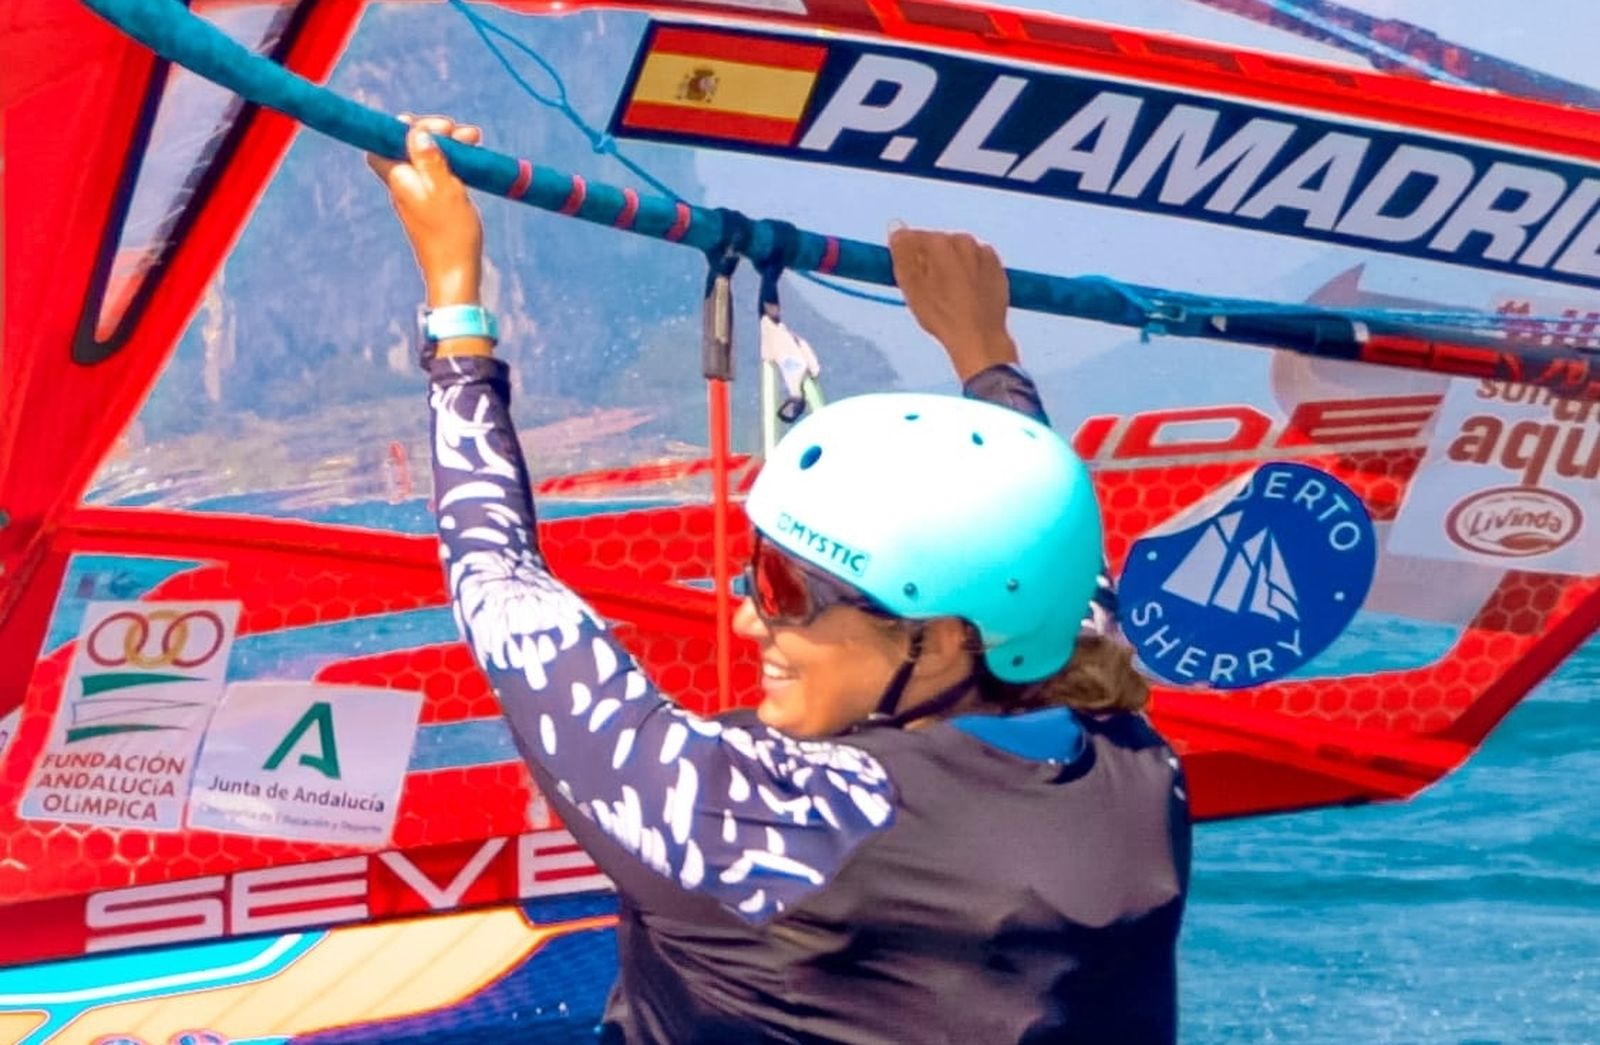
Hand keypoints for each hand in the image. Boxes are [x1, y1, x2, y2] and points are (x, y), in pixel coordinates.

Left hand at [367, 114, 483, 306]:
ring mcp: (418, 196)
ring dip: (447, 146)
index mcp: (399, 178)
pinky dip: (451, 163)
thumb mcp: (445, 188)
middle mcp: (403, 185)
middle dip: (433, 132)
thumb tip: (415, 132)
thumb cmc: (451, 234)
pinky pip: (437, 174)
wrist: (456, 273)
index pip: (382, 141)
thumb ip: (429, 158)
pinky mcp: (432, 205)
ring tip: (473, 139)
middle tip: (461, 131)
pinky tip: (469, 161)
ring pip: (426, 159)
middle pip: (407, 146)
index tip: (430, 124)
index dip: (401, 127)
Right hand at [888, 225, 1019, 381]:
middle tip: (929, 290)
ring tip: (949, 295)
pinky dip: (969, 273)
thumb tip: (896, 225)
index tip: (909, 278)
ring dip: (950, 266)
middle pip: (937, 244)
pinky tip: (966, 294)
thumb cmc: (941, 314)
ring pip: (957, 253)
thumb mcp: (910, 285)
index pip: (912, 238)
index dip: (907, 258)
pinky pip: (976, 263)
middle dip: (930, 260)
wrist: (980, 336)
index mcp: (939, 241)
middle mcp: (963, 240)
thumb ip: (901, 251)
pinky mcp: (997, 266)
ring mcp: (983, 252)